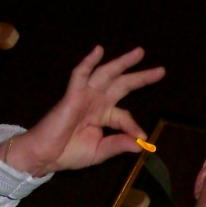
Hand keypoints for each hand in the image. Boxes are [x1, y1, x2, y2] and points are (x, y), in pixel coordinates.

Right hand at [4, 46, 164, 176]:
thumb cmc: (69, 153)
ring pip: (106, 74)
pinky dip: (88, 62)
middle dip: (140, 77)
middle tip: (161, 71)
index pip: (124, 115)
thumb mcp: (99, 151)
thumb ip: (118, 144)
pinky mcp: (72, 95)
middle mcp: (96, 102)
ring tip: (139, 53)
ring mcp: (84, 96)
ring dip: (122, 62)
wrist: (44, 156)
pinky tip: (98, 50)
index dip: (134, 126)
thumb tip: (141, 144)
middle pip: (122, 84)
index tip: (143, 138)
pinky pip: (80, 75)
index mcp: (103, 116)